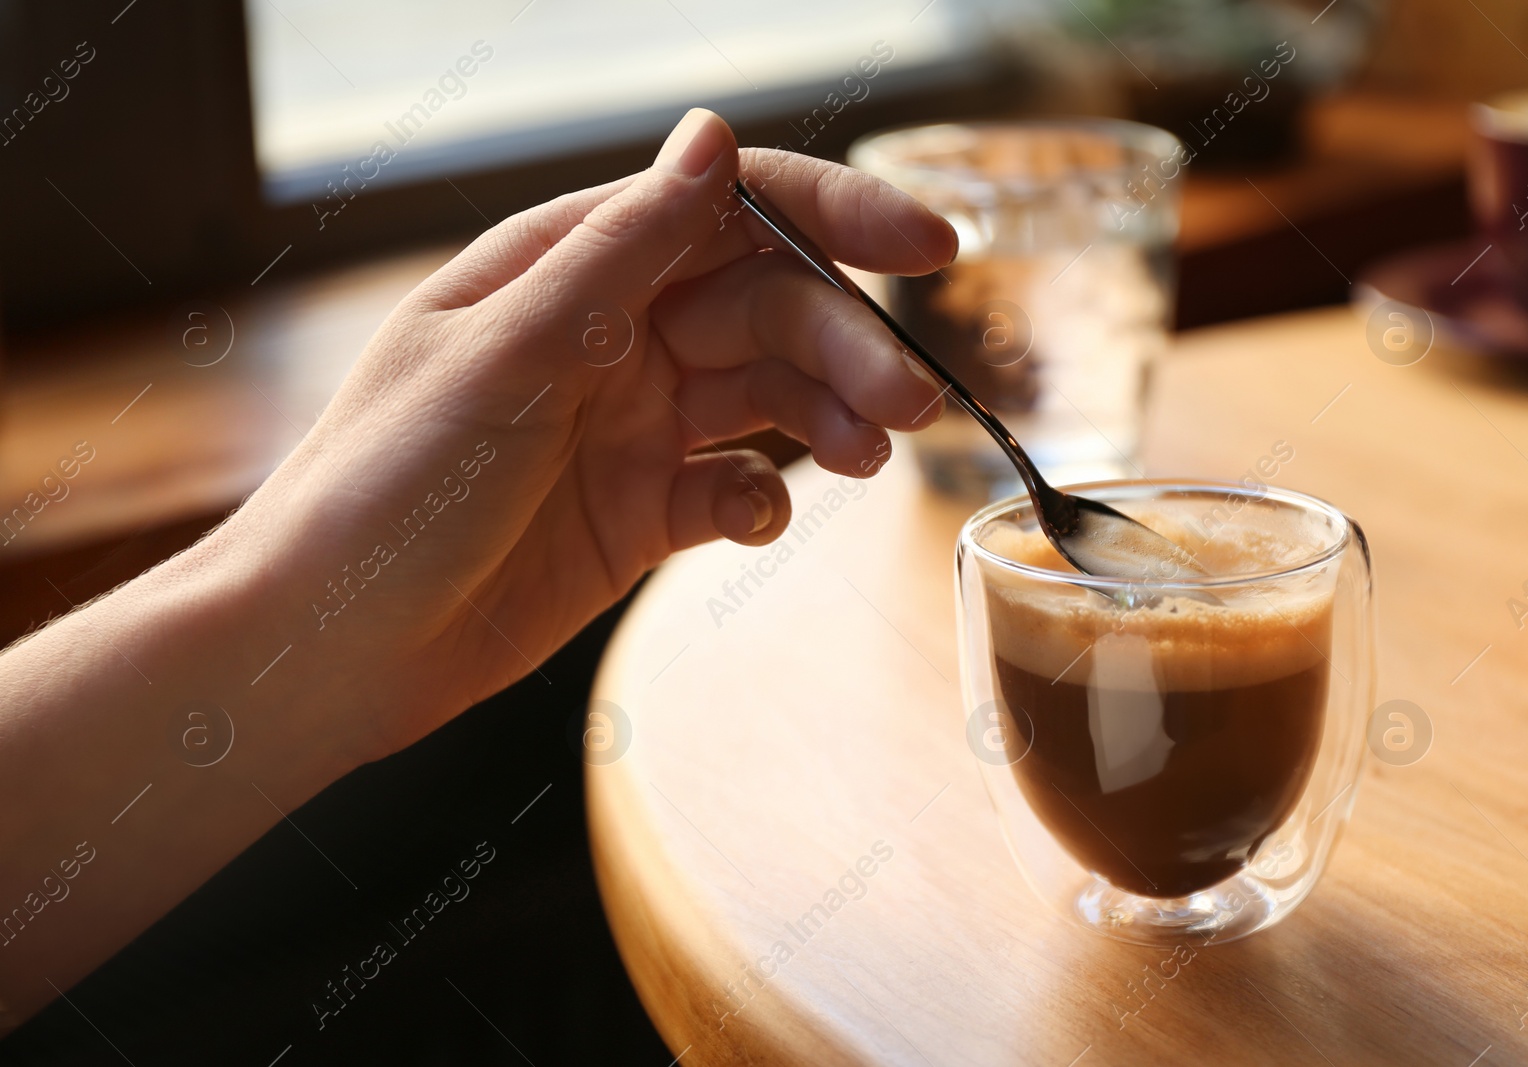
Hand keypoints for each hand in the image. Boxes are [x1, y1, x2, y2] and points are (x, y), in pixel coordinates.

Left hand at [213, 108, 956, 763]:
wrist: (335, 650)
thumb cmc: (389, 485)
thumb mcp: (508, 354)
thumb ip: (621, 251)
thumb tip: (712, 137)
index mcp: (570, 269)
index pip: (727, 212)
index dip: (834, 218)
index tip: (928, 251)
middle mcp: (609, 336)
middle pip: (765, 311)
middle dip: (845, 346)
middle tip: (912, 403)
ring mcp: (628, 427)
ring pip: (765, 398)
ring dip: (828, 419)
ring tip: (874, 456)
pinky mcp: (638, 513)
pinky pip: (733, 488)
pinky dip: (763, 499)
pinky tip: (756, 519)